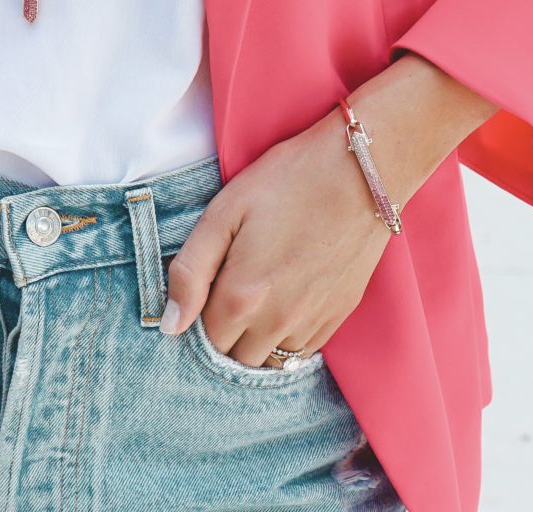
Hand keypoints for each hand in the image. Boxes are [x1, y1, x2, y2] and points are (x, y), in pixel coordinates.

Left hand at [159, 52, 499, 367]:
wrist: (361, 171)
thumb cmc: (286, 182)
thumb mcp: (223, 213)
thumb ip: (190, 272)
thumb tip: (170, 325)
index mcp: (243, 296)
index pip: (205, 341)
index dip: (196, 320)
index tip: (202, 293)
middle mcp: (278, 321)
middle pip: (236, 359)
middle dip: (224, 336)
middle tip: (225, 294)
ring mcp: (313, 321)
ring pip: (271, 362)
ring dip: (255, 343)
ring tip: (254, 301)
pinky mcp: (340, 314)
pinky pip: (303, 352)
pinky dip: (286, 340)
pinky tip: (283, 304)